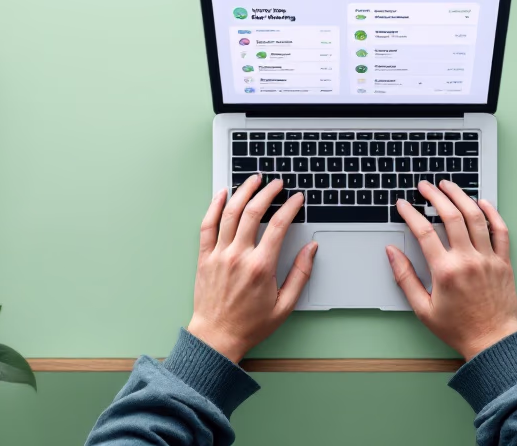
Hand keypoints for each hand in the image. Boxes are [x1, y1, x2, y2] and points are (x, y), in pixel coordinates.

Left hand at [187, 175, 317, 361]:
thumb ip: (300, 274)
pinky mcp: (204, 258)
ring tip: (253, 180)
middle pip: (254, 212)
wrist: (216, 337)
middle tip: (277, 183)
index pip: (279, 225)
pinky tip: (222, 194)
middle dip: (268, 192)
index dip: (290, 207)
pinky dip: (214, 206)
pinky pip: (207, 226)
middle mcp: (239, 256)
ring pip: (230, 213)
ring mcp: (219, 255)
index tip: (296, 199)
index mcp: (261, 267)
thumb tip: (311, 250)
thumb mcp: (285, 305)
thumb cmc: (250, 324)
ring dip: (243, 192)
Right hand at [387, 180, 516, 359]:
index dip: (411, 213)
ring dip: (460, 196)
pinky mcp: (503, 262)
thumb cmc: (458, 328)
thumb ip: (405, 278)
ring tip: (448, 185)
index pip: (424, 232)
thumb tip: (392, 253)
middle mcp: (467, 260)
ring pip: (475, 217)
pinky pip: (500, 230)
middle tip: (425, 186)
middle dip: (434, 196)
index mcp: (445, 271)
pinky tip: (482, 202)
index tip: (403, 204)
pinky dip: (492, 213)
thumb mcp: (422, 309)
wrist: (492, 341)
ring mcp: (488, 259)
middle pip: (450, 216)